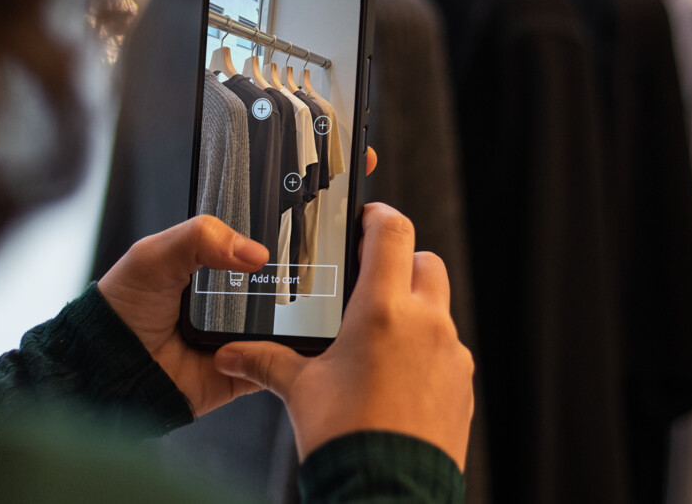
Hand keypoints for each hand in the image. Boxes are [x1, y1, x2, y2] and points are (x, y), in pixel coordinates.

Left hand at [96, 146, 379, 415]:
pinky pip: (293, 354)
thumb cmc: (123, 309)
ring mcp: (257, 321)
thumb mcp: (154, 254)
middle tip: (349, 230)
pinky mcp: (259, 361)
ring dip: (325, 294)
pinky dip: (305, 345)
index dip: (303, 198)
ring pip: (307, 303)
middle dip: (327, 246)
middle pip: (300, 257)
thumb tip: (253, 252)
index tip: (337, 175)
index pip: (271, 215)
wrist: (110, 371)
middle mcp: (245, 281)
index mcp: (223, 249)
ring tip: (344, 276)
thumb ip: (199, 236)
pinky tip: (320, 325)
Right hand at [211, 202, 474, 468]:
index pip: (393, 232)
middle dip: (400, 264)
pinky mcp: (463, 385)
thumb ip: (265, 362)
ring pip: (439, 308)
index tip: (365, 219)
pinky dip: (427, 351)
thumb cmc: (345, 438)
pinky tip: (397, 377)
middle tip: (369, 281)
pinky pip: (448, 351)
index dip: (378, 216)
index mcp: (383, 310)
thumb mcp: (299, 391)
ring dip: (415, 310)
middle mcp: (426, 323)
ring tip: (378, 337)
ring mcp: (451, 354)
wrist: (387, 493)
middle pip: (425, 262)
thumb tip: (228, 355)